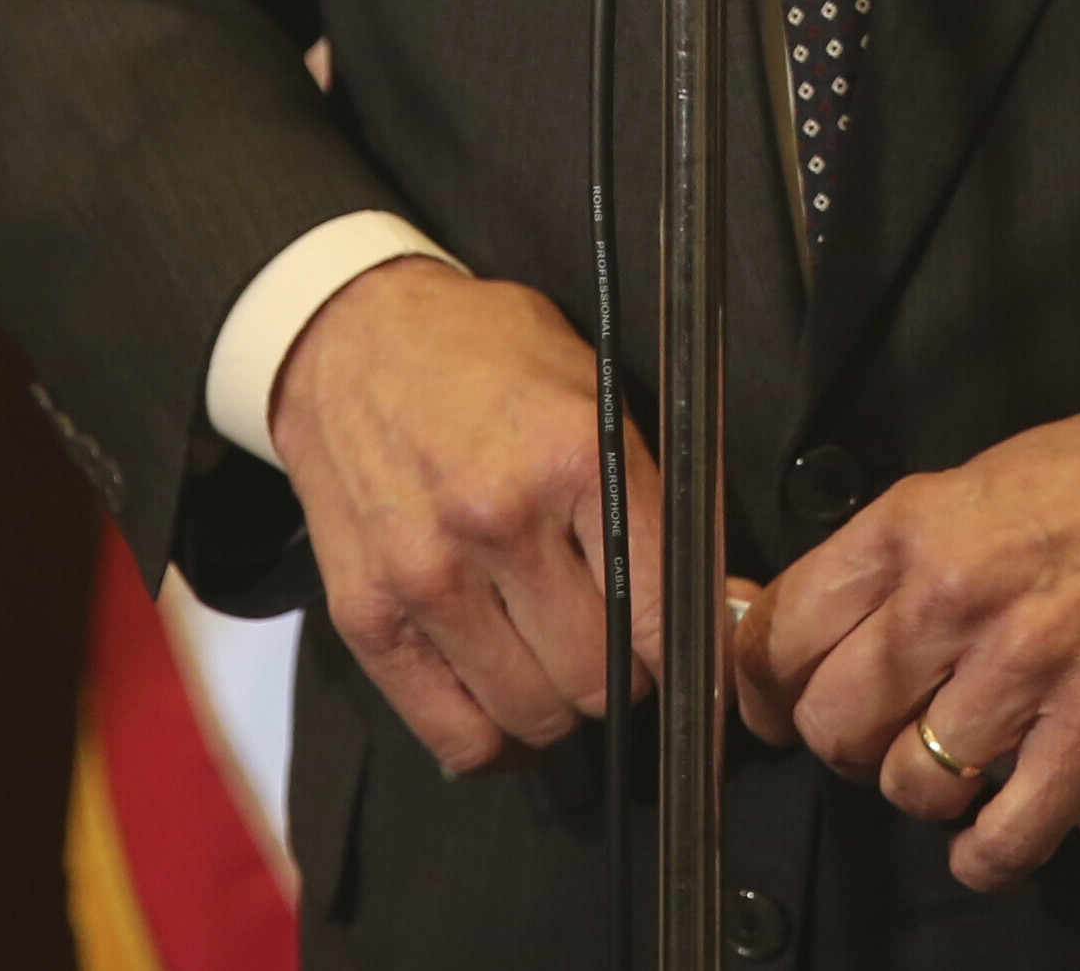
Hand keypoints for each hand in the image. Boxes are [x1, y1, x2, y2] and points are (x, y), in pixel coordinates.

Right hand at [267, 254, 665, 773]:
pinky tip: (505, 703)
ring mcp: (427, 574)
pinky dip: (495, 740)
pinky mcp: (368, 615)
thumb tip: (727, 600)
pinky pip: (455, 734)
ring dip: (562, 708)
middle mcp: (499, 518)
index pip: (663, 603)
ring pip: (535, 713)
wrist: (352, 339)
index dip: (691, 654)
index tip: (697, 666)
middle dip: (625, 679)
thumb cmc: (483, 356)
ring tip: (561, 668)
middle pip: (599, 676)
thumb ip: (657, 493)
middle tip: (619, 653)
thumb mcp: (592, 388)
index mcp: (573, 454)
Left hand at [731, 381, 1079, 892]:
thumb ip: (908, 544)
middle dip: (847, 743)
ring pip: (909, 786)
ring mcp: (1026, 669)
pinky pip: (1005, 836)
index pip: (780, 634)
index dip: (766, 685)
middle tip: (883, 732)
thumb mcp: (989, 470)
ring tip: (959, 767)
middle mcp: (956, 598)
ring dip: (925, 793)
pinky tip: (995, 838)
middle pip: (833, 723)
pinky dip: (990, 858)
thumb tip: (834, 609)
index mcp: (918, 524)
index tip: (778, 702)